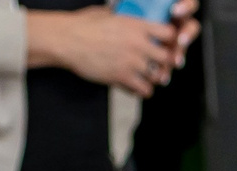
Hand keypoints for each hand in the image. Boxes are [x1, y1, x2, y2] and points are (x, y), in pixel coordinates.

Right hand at [25, 2, 194, 96]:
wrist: (67, 40)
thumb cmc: (83, 25)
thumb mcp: (107, 14)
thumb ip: (124, 17)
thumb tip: (128, 13)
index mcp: (137, 26)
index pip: (169, 33)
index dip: (170, 40)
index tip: (165, 44)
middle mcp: (138, 44)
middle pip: (167, 58)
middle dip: (164, 62)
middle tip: (157, 64)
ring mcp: (132, 62)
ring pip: (157, 77)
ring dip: (152, 78)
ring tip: (145, 77)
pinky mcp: (122, 78)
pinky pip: (144, 90)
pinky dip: (142, 90)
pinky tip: (136, 86)